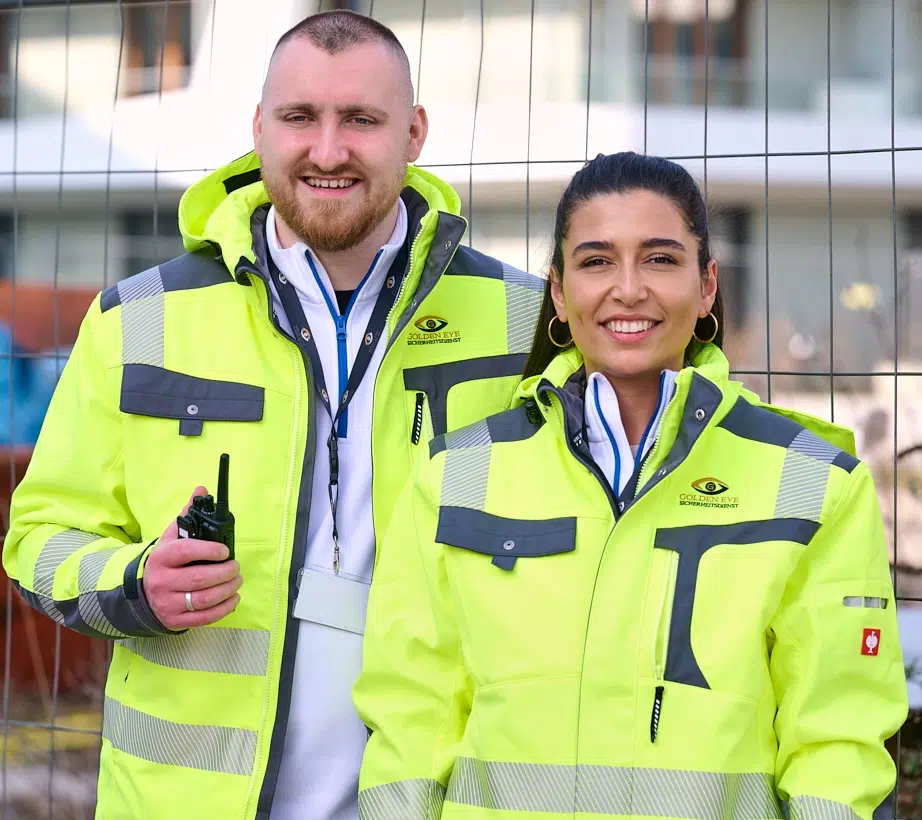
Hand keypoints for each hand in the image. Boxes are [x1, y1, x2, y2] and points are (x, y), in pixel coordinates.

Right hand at [142, 486, 242, 630]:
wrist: (143, 594)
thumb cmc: (165, 562)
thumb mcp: (171, 538)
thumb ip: (187, 515)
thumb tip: (201, 488)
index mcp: (162, 558)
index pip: (186, 552)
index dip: (209, 550)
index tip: (225, 551)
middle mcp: (162, 581)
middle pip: (199, 579)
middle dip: (225, 573)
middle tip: (236, 567)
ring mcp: (168, 604)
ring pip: (204, 599)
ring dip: (228, 589)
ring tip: (237, 580)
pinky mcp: (176, 621)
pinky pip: (204, 618)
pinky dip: (224, 608)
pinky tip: (233, 598)